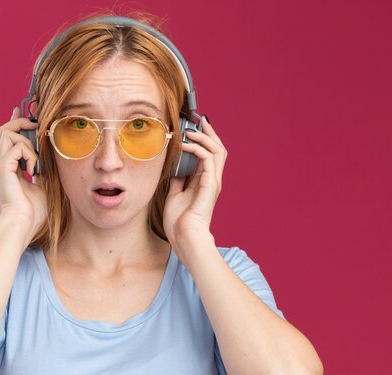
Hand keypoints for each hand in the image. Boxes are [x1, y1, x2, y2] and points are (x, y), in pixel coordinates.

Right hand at [0, 107, 46, 244]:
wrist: (23, 224)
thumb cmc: (33, 211)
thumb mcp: (43, 185)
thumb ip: (43, 170)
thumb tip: (49, 159)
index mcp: (9, 166)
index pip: (8, 137)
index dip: (15, 122)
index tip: (22, 111)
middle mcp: (2, 163)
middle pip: (3, 130)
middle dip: (19, 122)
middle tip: (35, 124)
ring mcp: (0, 164)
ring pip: (7, 133)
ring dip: (26, 141)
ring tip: (35, 160)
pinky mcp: (2, 167)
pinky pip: (16, 147)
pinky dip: (29, 155)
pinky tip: (33, 172)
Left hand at [163, 116, 226, 257]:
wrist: (184, 237)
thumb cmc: (179, 222)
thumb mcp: (174, 195)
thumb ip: (177, 181)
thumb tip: (174, 167)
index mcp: (205, 182)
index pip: (209, 154)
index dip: (203, 139)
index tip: (194, 127)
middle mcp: (212, 180)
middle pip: (218, 149)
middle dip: (209, 132)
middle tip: (198, 120)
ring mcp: (213, 182)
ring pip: (217, 150)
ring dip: (204, 137)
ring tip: (190, 130)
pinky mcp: (211, 184)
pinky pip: (208, 159)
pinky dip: (198, 148)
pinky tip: (185, 145)